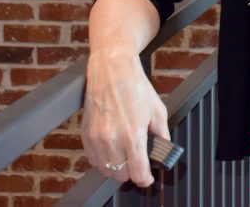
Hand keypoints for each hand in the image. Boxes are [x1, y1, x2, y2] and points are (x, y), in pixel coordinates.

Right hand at [82, 50, 168, 186]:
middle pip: (119, 174)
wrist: (112, 70)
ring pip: (105, 168)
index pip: (137, 171)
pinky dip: (102, 159)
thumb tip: (163, 148)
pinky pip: (92, 158)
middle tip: (138, 164)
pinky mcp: (85, 133)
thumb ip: (161, 134)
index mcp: (132, 134)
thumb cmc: (135, 87)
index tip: (148, 178)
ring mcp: (96, 137)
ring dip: (115, 167)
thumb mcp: (158, 110)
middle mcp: (111, 139)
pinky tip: (111, 150)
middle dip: (131, 172)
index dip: (145, 179)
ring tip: (125, 157)